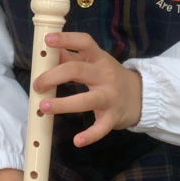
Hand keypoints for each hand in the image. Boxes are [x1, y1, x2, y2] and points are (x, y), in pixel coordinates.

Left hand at [33, 32, 142, 146]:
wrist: (141, 96)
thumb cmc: (110, 77)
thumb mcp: (95, 62)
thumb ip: (72, 56)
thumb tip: (51, 49)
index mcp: (98, 58)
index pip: (84, 43)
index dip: (66, 39)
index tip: (48, 40)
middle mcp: (105, 75)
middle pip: (77, 70)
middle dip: (53, 76)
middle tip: (38, 85)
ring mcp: (110, 97)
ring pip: (86, 100)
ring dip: (62, 104)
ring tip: (43, 107)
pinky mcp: (113, 117)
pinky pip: (101, 127)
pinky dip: (89, 135)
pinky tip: (77, 141)